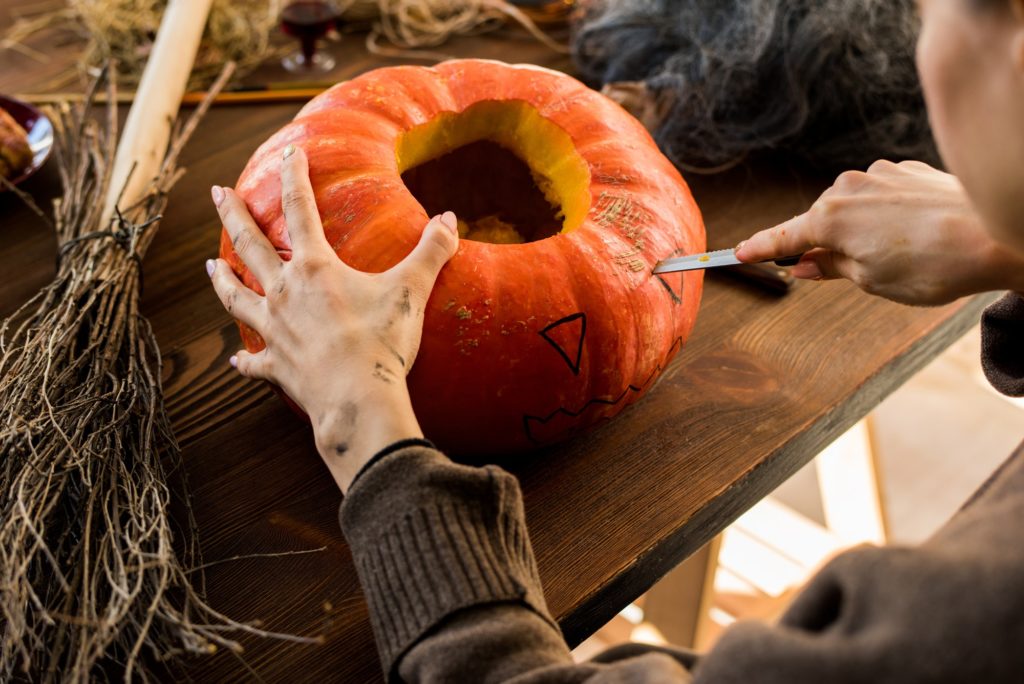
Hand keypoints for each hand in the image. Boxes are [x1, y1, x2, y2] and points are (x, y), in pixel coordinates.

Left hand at [207, 145, 459, 492]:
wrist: (358, 400)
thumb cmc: (381, 342)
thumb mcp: (411, 290)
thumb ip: (430, 251)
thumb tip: (451, 220)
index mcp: (315, 268)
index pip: (300, 209)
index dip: (294, 176)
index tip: (288, 153)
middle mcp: (284, 293)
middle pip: (250, 245)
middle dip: (233, 215)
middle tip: (217, 194)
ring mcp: (274, 330)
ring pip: (236, 297)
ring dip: (222, 280)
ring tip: (209, 265)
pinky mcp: (275, 366)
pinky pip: (253, 362)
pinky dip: (244, 361)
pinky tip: (235, 360)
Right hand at [735, 160, 1023, 304]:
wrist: (997, 234)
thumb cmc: (934, 265)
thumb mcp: (871, 280)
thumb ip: (831, 267)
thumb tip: (805, 264)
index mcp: (829, 218)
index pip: (781, 237)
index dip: (758, 248)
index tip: (736, 253)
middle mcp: (847, 187)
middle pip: (818, 220)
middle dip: (824, 244)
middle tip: (849, 273)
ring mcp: (878, 174)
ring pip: (852, 206)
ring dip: (860, 229)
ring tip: (897, 255)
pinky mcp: (907, 169)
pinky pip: (881, 195)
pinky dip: (885, 214)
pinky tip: (913, 233)